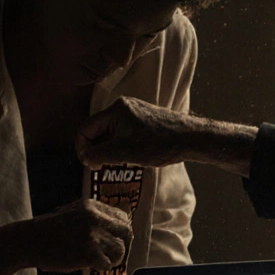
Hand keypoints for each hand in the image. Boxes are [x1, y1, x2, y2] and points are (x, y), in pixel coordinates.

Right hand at [0, 198, 131, 274]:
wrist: (29, 241)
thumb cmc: (48, 230)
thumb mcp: (72, 212)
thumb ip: (92, 216)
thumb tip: (114, 225)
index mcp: (92, 206)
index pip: (122, 216)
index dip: (121, 229)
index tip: (116, 238)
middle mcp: (95, 218)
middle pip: (127, 231)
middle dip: (124, 243)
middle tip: (115, 252)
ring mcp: (93, 236)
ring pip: (120, 249)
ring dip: (114, 258)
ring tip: (104, 261)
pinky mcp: (89, 254)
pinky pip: (107, 264)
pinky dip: (102, 268)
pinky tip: (92, 266)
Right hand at [76, 97, 257, 176]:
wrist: (191, 139)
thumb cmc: (160, 144)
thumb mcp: (125, 152)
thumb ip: (99, 154)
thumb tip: (84, 157)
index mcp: (115, 110)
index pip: (85, 129)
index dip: (83, 149)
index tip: (91, 165)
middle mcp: (122, 107)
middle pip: (97, 130)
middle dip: (98, 150)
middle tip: (104, 168)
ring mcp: (133, 113)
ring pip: (110, 133)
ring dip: (110, 150)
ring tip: (119, 164)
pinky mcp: (142, 119)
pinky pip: (122, 133)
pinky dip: (121, 146)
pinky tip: (131, 158)